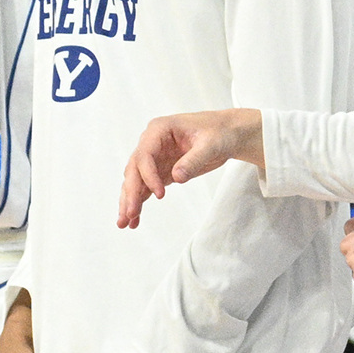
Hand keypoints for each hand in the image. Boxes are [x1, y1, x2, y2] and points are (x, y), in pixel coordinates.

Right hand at [117, 109, 262, 226]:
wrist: (228, 135)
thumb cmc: (219, 133)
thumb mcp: (211, 145)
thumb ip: (194, 160)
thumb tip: (177, 177)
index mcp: (159, 129)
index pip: (145, 154)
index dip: (149, 175)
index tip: (160, 194)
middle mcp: (151, 143)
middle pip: (134, 169)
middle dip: (131, 192)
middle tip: (131, 213)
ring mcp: (155, 158)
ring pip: (135, 180)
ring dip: (130, 201)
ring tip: (125, 223)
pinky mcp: (161, 171)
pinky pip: (146, 188)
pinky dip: (140, 202)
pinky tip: (135, 220)